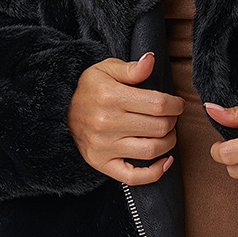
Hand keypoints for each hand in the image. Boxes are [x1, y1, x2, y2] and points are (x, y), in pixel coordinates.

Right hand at [68, 53, 184, 184]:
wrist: (60, 110)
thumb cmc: (89, 88)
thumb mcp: (106, 69)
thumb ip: (132, 68)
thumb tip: (151, 60)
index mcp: (111, 96)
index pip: (158, 104)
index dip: (175, 104)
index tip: (177, 104)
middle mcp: (107, 123)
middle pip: (159, 127)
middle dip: (173, 121)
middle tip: (171, 116)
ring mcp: (104, 146)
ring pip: (152, 150)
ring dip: (169, 142)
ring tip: (167, 133)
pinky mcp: (101, 163)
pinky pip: (133, 177)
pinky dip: (155, 173)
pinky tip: (165, 162)